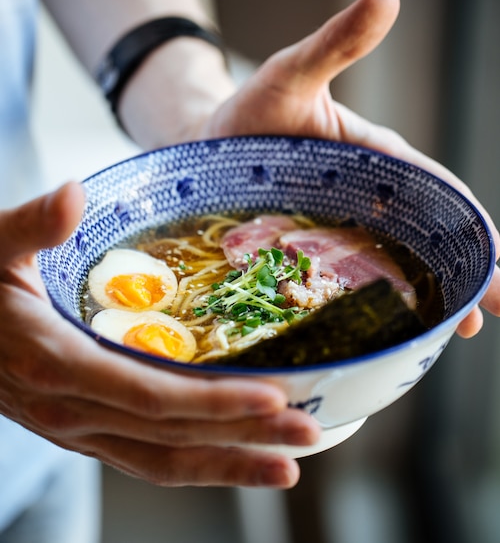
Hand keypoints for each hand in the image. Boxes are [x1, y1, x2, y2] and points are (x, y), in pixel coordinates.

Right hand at [0, 183, 318, 487]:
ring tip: (286, 464)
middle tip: (307, 433)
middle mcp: (72, 409)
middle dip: (242, 437)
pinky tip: (233, 458)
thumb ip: (33, 224)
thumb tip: (72, 195)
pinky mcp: (85, 430)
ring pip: (161, 460)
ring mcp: (78, 428)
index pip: (149, 393)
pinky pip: (146, 457)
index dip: (212, 401)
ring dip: (227, 464)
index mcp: (55, 360)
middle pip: (170, 435)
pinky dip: (195, 463)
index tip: (272, 397)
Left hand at [205, 0, 499, 336]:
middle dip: (465, 273)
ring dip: (428, 297)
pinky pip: (349, 281)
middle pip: (427, 238)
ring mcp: (338, 230)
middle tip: (490, 317)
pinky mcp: (309, 252)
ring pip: (394, 266)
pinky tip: (390, 331)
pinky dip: (376, 302)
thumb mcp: (290, 74)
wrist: (203, 146)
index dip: (472, 225)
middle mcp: (366, 200)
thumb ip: (336, 45)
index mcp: (377, 160)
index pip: (438, 192)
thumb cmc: (249, 110)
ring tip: (456, 335)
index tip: (498, 262)